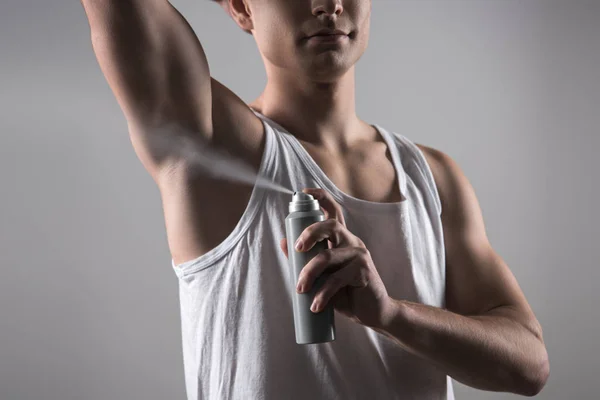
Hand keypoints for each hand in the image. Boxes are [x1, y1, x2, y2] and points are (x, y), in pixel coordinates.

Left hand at [280, 188, 391, 328]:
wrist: (373, 312)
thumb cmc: (346, 292)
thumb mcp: (322, 276)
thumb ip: (305, 260)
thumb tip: (283, 241)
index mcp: (342, 239)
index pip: (333, 211)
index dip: (320, 197)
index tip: (303, 192)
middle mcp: (352, 242)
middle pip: (332, 225)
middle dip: (310, 232)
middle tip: (296, 248)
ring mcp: (359, 255)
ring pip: (328, 256)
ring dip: (309, 272)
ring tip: (301, 289)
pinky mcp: (363, 271)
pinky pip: (336, 279)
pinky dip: (322, 294)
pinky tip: (316, 305)